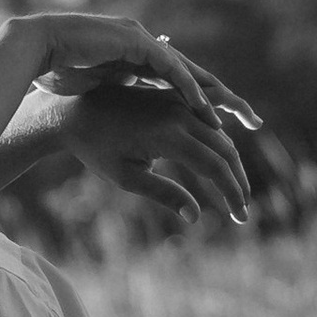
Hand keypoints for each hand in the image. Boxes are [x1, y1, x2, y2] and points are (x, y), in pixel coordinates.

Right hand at [17, 8, 260, 142]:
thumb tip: (153, 143)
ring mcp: (146, 45)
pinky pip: (171, 71)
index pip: (187, 91)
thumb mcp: (105, 103)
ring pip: (192, 75)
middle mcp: (153, 53)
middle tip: (256, 121)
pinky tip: (205, 109)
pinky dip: (189, 90)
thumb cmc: (63, 81)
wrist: (39, 54)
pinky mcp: (136, 43)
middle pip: (200, 81)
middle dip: (229, 103)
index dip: (210, 110)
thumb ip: (130, 114)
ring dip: (217, 97)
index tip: (230, 131)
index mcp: (146, 69)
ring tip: (240, 117)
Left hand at [65, 75, 254, 222]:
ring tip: (236, 189)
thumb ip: (164, 194)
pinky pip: (206, 120)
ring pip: (219, 134)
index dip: (232, 192)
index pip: (215, 166)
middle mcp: (180, 114)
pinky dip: (220, 140)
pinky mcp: (174, 99)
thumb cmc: (96, 149)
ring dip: (231, 162)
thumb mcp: (126, 177)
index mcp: (169, 134)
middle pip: (224, 149)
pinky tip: (224, 161)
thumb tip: (195, 217)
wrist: (74, 111)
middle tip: (243, 210)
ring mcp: (178, 103)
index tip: (240, 216)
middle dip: (237, 180)